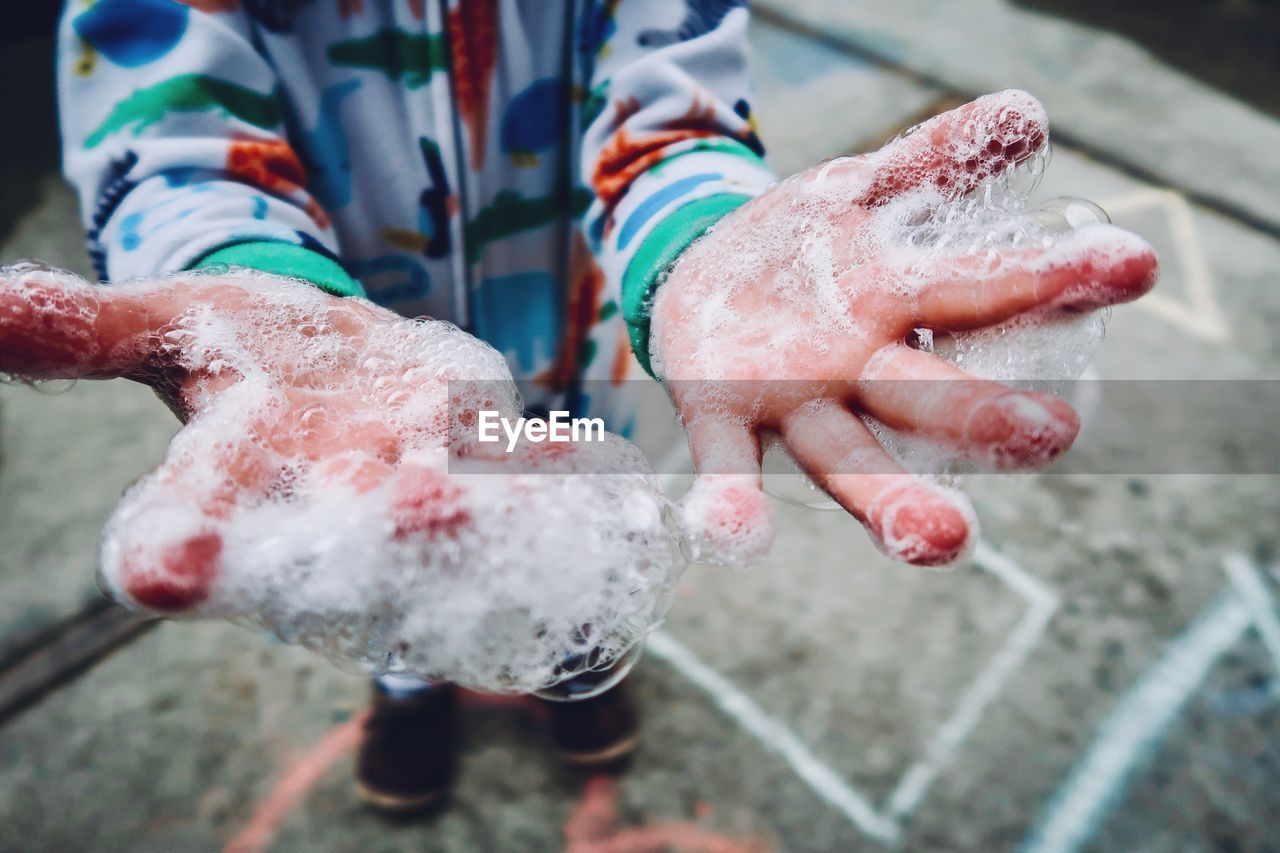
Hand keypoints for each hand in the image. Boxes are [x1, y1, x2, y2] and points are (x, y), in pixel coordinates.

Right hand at [0, 266, 660, 614]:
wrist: (348, 365)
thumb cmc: (250, 354)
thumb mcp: (170, 324)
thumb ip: (86, 331)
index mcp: (236, 484)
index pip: (193, 527)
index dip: (182, 547)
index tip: (162, 568)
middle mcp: (326, 509)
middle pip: (341, 540)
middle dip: (370, 535)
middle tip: (405, 514)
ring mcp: (413, 493)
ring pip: (442, 519)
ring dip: (472, 515)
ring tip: (491, 493)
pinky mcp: (484, 466)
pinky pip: (518, 481)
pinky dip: (545, 478)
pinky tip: (577, 465)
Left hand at [652, 91, 1157, 567]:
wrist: (696, 271)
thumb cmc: (803, 253)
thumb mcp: (863, 193)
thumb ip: (936, 158)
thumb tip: (1025, 115)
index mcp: (900, 307)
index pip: (985, 293)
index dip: (1054, 279)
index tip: (1131, 265)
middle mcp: (856, 369)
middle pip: (925, 395)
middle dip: (983, 414)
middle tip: (1053, 434)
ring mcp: (785, 397)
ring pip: (844, 453)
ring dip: (889, 496)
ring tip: (944, 542)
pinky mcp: (715, 411)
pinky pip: (727, 463)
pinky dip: (732, 505)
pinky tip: (738, 541)